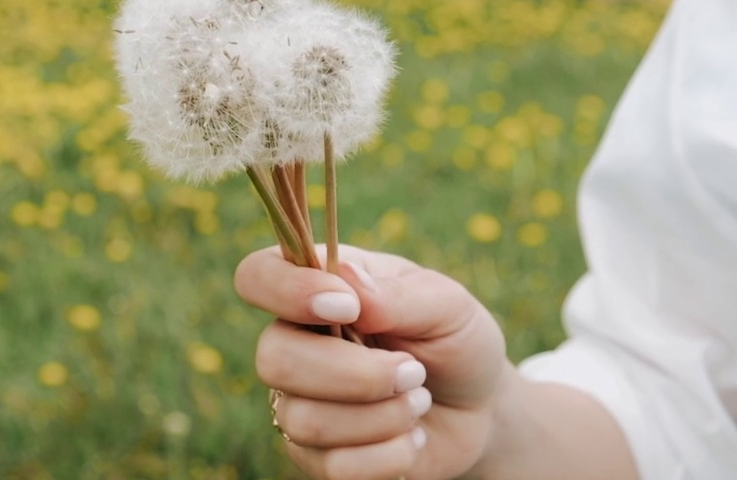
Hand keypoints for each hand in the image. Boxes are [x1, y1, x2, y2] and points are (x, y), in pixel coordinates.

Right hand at [235, 245, 508, 479]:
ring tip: (418, 402)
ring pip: (303, 420)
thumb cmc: (454, 339)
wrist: (479, 408)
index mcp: (316, 287)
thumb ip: (398, 295)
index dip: (285, 291)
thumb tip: (348, 284)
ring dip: (381, 417)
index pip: (256, 276)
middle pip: (272, 359)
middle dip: (354, 374)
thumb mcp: (446, 305)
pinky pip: (332, 466)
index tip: (347, 307)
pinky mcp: (317, 455)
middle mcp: (295, 342)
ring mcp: (299, 401)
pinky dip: (387, 455)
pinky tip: (410, 437)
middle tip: (413, 371)